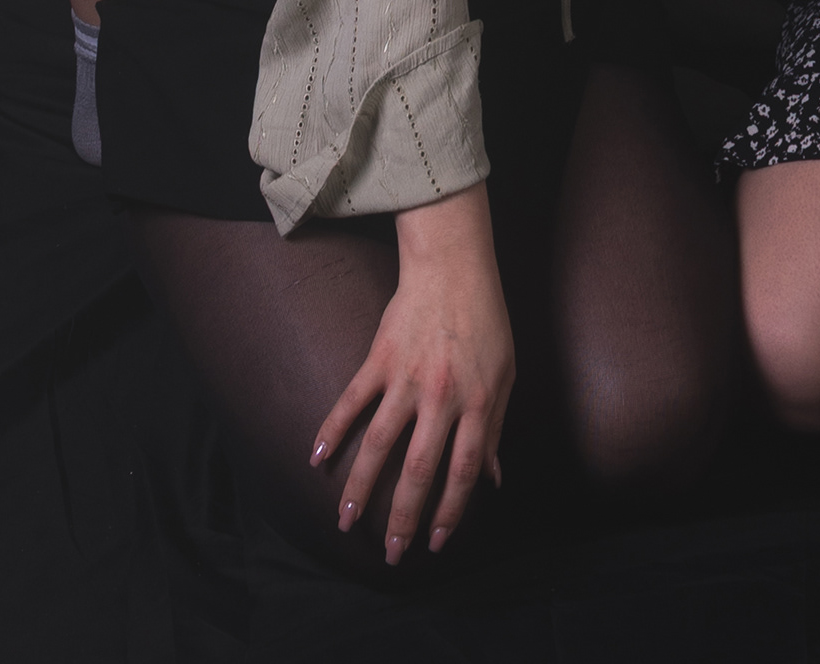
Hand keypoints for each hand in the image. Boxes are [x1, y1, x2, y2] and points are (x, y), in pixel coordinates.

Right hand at [310, 184, 514, 562]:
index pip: (463, 471)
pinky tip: (314, 460)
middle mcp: (442, 396)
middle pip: (419, 469)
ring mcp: (408, 378)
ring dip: (361, 487)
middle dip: (403, 517)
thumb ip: (494, 428)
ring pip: (379, 444)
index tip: (436, 542)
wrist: (454, 267)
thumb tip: (491, 480)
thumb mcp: (504, 375)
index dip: (450, 511)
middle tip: (389, 552)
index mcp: (476, 402)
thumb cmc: (485, 321)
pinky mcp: (380, 359)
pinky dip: (331, 430)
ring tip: (346, 520)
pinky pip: (351, 401)